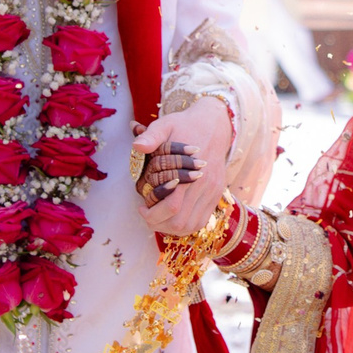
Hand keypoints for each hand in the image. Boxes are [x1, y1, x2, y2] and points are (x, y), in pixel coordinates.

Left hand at [133, 96, 233, 236]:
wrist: (214, 124)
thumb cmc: (185, 125)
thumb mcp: (165, 125)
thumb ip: (150, 136)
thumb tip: (136, 146)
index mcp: (189, 172)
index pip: (171, 206)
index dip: (152, 214)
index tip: (141, 208)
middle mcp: (203, 185)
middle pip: (181, 221)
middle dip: (159, 224)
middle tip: (147, 214)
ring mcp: (212, 191)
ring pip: (192, 225)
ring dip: (172, 228)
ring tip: (159, 217)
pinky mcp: (216, 194)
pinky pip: (203, 220)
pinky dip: (186, 225)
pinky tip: (174, 216)